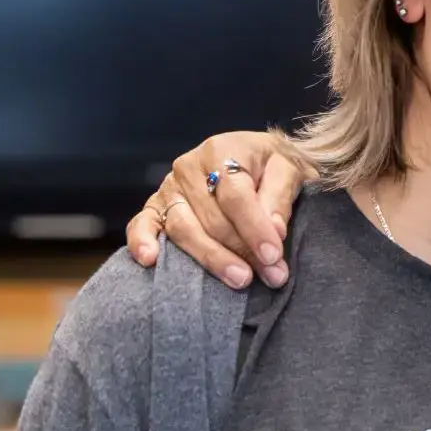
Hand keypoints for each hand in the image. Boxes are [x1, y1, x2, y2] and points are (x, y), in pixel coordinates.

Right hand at [125, 131, 300, 288]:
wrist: (254, 156)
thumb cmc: (271, 165)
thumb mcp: (288, 169)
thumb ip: (280, 197)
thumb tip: (274, 231)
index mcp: (221, 151)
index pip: (235, 196)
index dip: (254, 228)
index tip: (273, 256)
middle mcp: (189, 168)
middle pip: (212, 218)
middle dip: (243, 251)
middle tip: (272, 276)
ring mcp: (168, 188)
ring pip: (184, 228)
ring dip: (212, 258)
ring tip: (239, 280)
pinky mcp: (156, 206)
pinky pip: (142, 224)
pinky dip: (141, 241)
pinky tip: (149, 260)